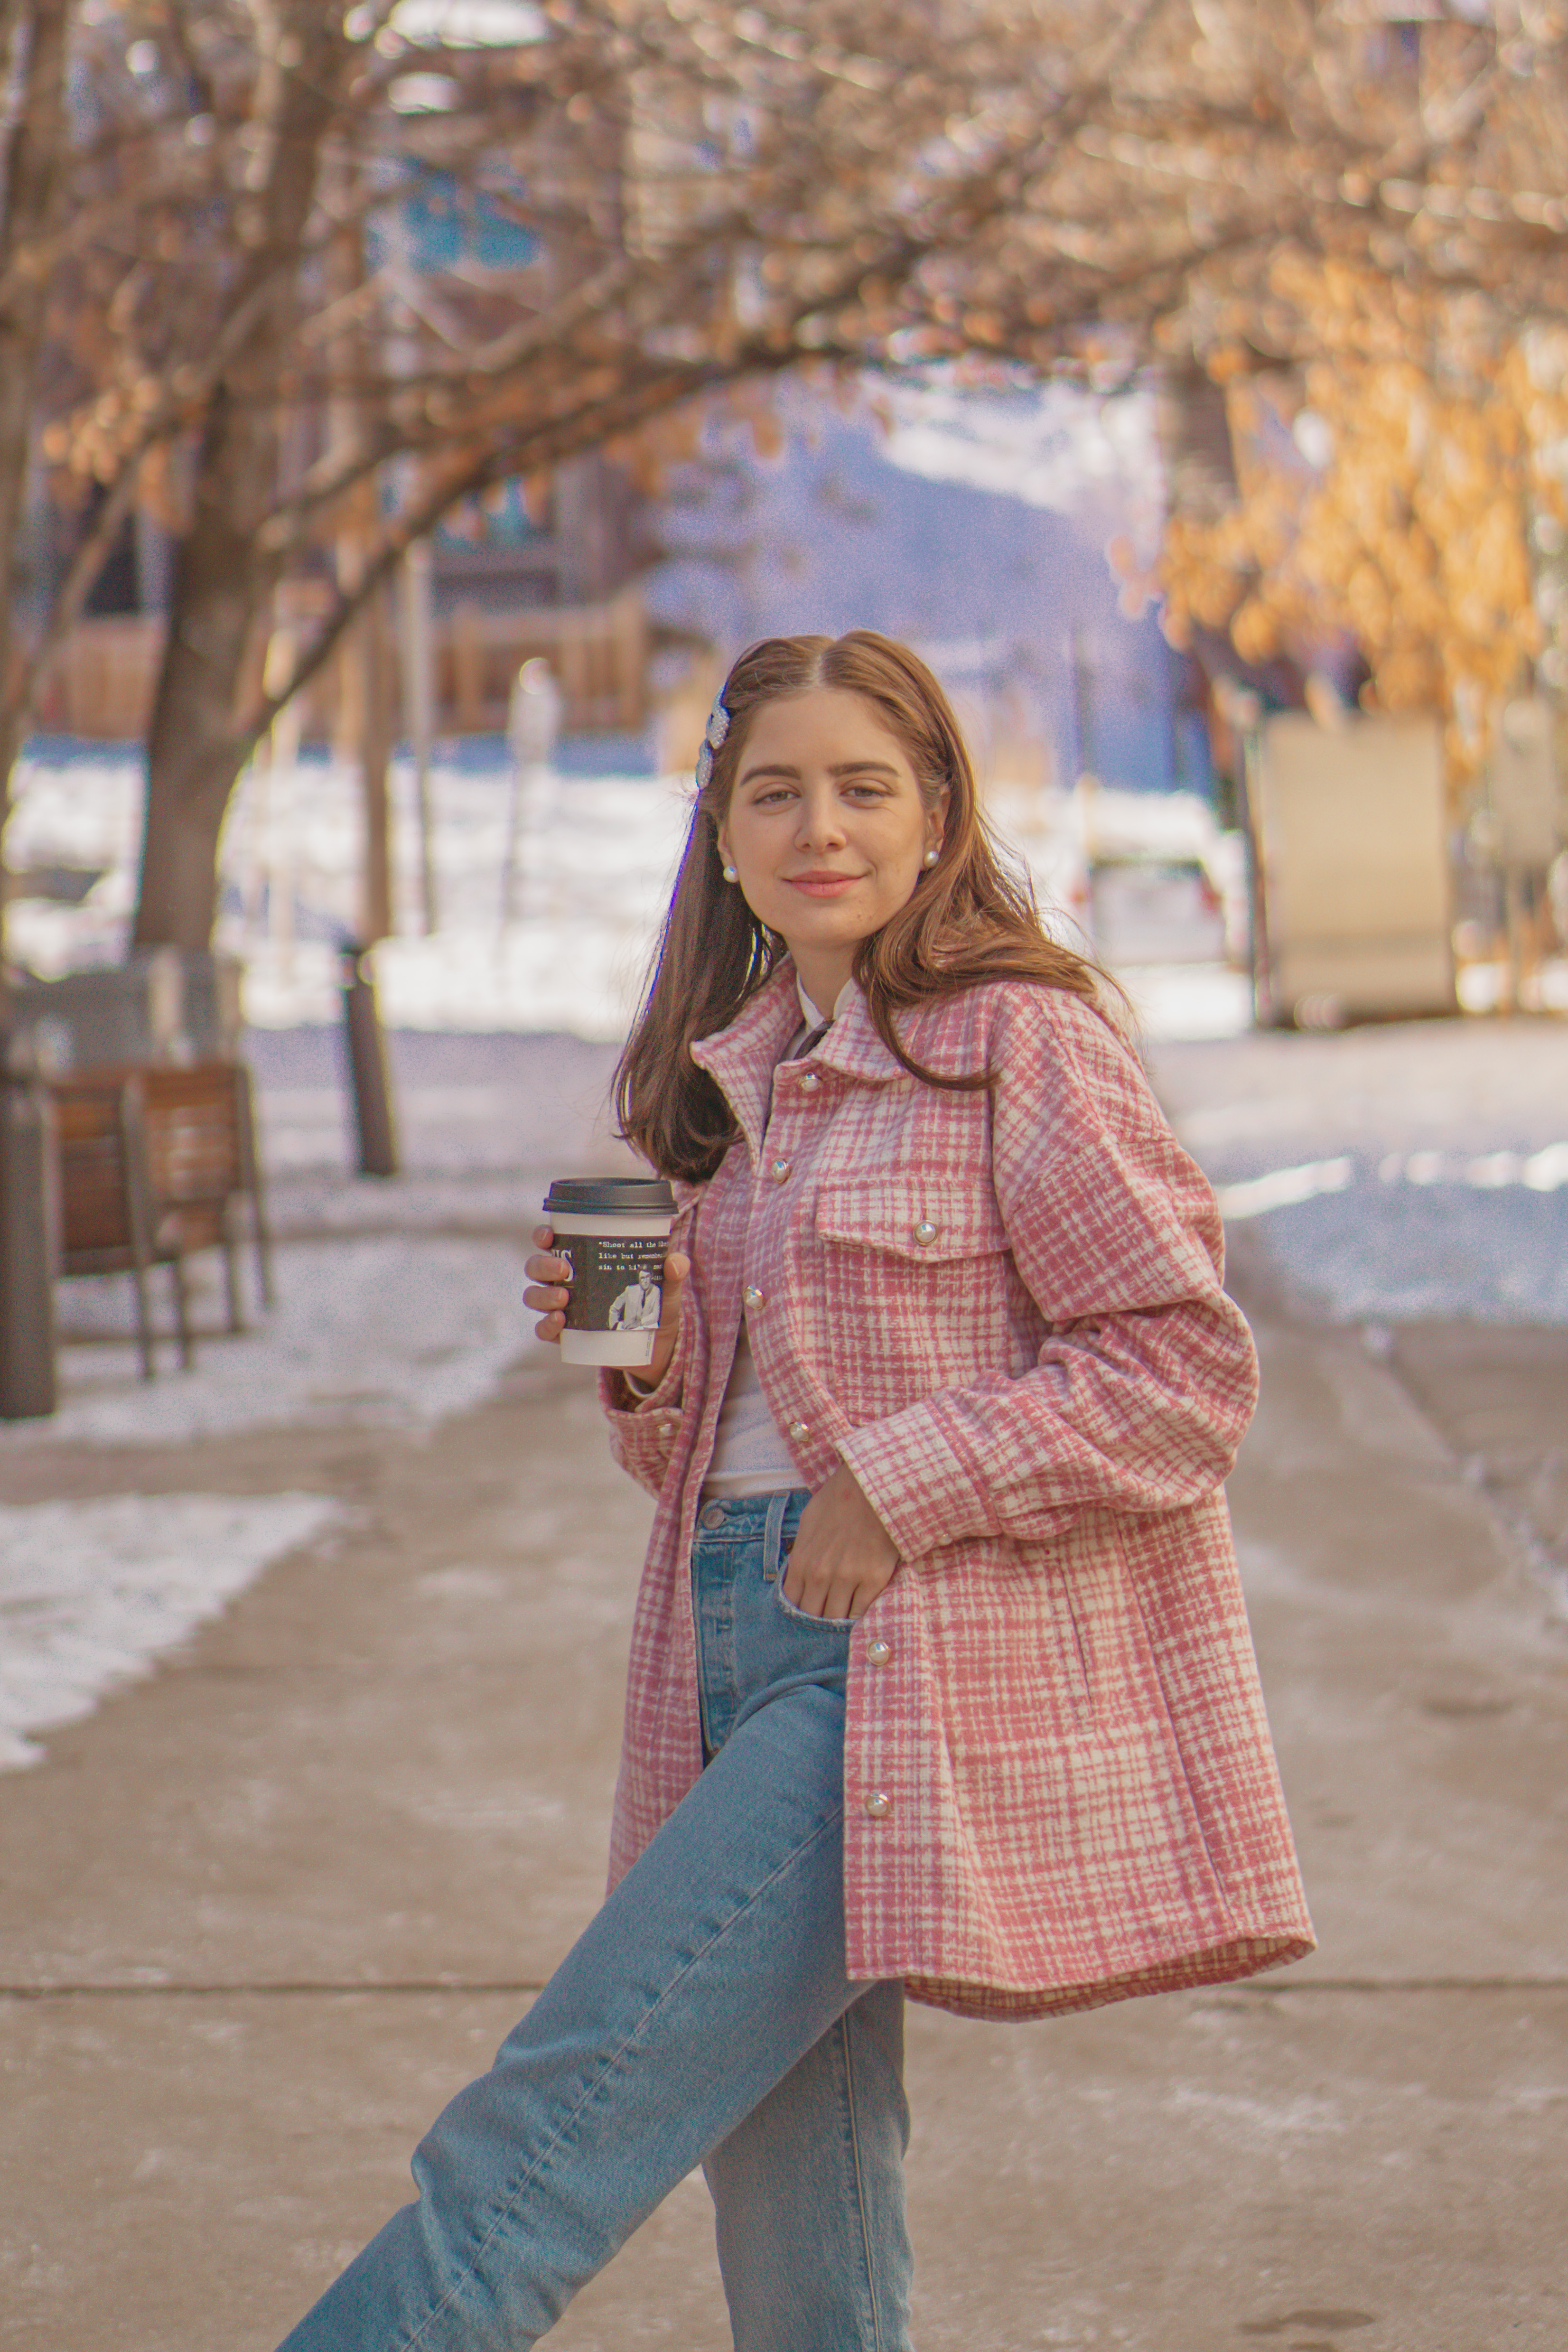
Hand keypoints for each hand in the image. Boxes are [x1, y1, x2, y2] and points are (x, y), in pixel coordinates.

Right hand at [523, 1226, 690, 1385]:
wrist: (657, 1349)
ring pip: (534, 1296)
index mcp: (583, 1262)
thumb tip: (676, 1262)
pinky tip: (560, 1321)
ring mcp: (563, 1309)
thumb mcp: (666, 1291)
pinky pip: (543, 1330)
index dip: (543, 1236)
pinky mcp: (565, 1337)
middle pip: (535, 1267)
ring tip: (564, 1297)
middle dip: (543, 1265)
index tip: (549, 1235)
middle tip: (565, 1268)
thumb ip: (673, 1275)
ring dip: (543, 1294)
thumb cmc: (655, 1308)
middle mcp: (565, 1282)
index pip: (552, 1243)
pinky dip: (546, 1325)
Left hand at [782, 1465, 898, 1620]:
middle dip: (818, 1621)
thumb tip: (798, 1575)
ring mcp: (848, 1579)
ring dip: (839, 1621)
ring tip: (842, 1620)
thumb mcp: (808, 1523)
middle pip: (814, 1616)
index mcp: (802, 1561)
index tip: (807, 1614)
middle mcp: (821, 1575)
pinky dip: (860, 1615)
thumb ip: (802, 1554)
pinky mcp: (874, 1579)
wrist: (872, 1487)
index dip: (799, 1613)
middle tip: (825, 1620)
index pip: (793, 1604)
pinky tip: (859, 1612)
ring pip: (838, 1618)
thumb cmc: (839, 1500)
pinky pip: (862, 1611)